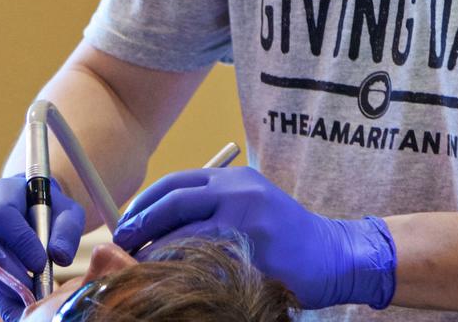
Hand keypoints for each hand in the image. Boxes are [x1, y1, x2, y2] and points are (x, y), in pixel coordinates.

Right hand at [0, 174, 84, 321]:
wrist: (26, 211)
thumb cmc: (46, 211)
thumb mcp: (66, 212)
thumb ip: (67, 230)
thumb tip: (59, 256)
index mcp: (2, 194)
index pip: (3, 217)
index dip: (23, 244)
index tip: (41, 264)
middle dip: (12, 277)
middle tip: (35, 292)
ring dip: (5, 290)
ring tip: (29, 297)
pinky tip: (15, 293)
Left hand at [111, 166, 395, 308]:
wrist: (336, 255)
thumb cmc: (285, 236)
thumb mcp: (248, 206)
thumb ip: (212, 206)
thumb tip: (156, 221)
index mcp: (233, 179)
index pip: (175, 182)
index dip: (145, 202)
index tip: (126, 221)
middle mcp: (239, 190)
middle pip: (174, 201)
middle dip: (142, 222)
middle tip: (122, 242)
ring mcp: (248, 218)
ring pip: (186, 231)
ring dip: (157, 249)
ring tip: (140, 263)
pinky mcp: (256, 249)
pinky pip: (207, 259)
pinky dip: (184, 268)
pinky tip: (173, 278)